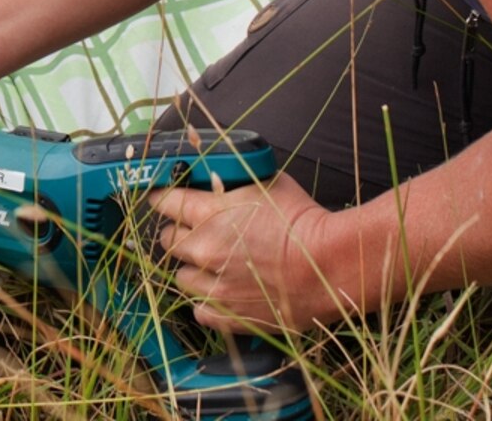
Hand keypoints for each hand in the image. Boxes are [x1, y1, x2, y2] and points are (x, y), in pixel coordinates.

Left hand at [151, 175, 351, 332]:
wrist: (329, 266)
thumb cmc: (304, 222)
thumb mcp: (268, 183)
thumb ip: (235, 183)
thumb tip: (221, 177)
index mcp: (209, 213)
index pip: (164, 202)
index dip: (163, 199)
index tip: (164, 199)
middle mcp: (204, 249)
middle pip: (167, 240)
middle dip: (179, 233)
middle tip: (195, 232)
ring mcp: (214, 285)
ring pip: (180, 276)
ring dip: (192, 268)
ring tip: (212, 264)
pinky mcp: (227, 314)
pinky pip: (198, 309)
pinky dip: (206, 301)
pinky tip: (221, 291)